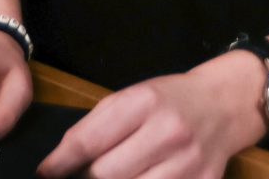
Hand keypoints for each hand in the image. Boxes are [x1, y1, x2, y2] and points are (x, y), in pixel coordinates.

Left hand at [36, 52, 268, 178]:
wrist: (224, 104)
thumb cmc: (170, 99)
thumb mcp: (134, 96)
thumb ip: (98, 125)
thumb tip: (59, 163)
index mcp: (145, 101)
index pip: (90, 140)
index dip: (61, 162)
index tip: (45, 174)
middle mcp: (168, 131)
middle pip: (106, 174)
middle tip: (81, 178)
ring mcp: (188, 163)